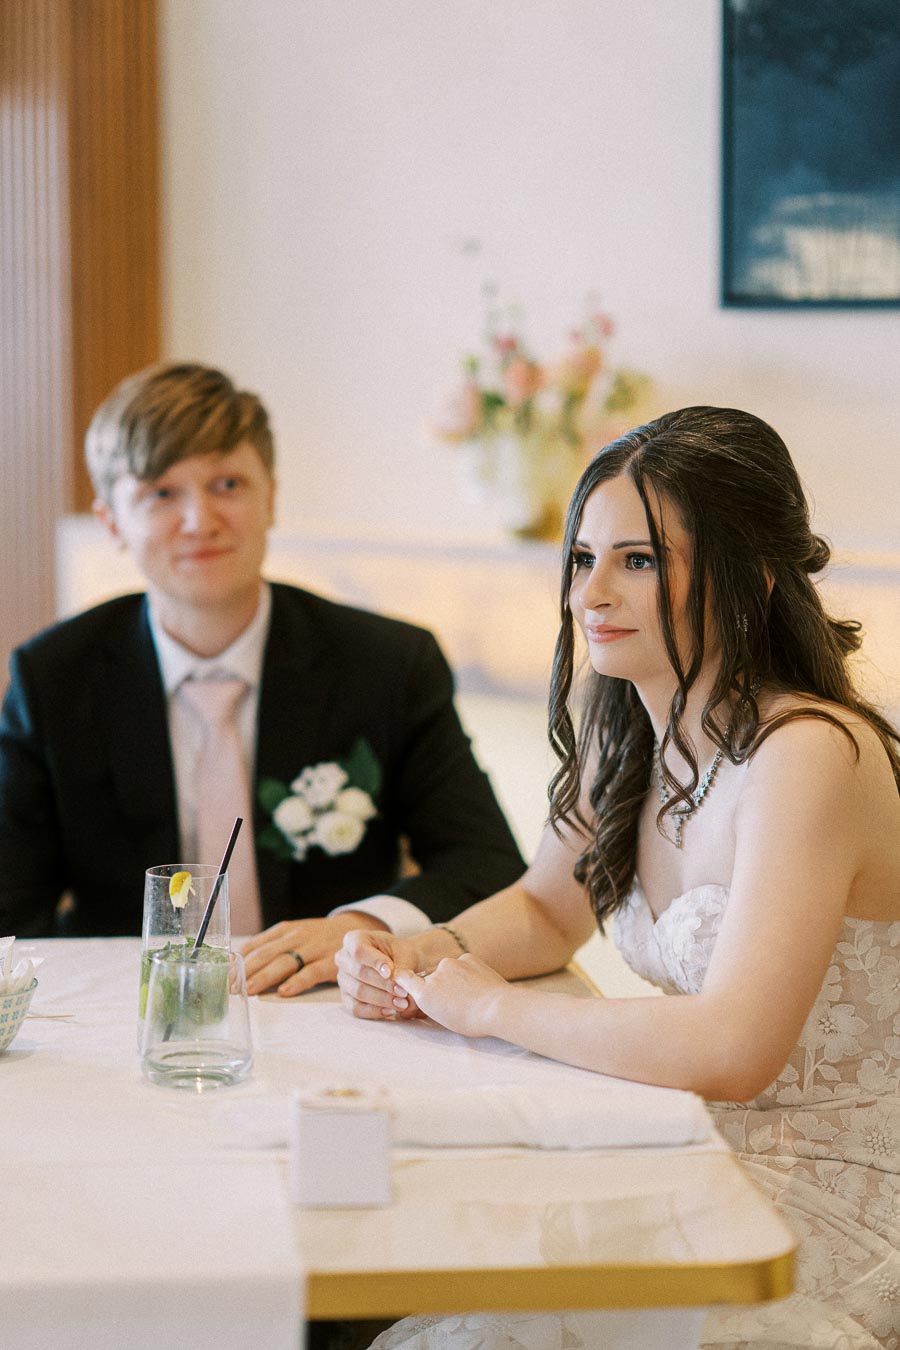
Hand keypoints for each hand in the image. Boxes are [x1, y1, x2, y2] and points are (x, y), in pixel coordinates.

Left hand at [241, 913, 388, 996]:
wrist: (355, 929)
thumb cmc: (317, 937)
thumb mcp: (292, 934)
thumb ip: (269, 947)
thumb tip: (238, 963)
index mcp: (284, 930)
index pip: (256, 945)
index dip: (238, 961)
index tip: (221, 975)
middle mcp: (296, 937)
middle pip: (267, 954)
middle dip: (246, 970)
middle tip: (229, 986)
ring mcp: (313, 948)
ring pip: (285, 962)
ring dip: (266, 976)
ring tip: (250, 990)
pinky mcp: (330, 961)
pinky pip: (312, 972)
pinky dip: (298, 982)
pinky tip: (285, 991)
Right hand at [335, 928, 425, 1020]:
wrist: (402, 964)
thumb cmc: (401, 954)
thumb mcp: (405, 953)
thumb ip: (401, 965)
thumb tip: (397, 980)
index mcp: (354, 940)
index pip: (359, 951)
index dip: (374, 962)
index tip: (390, 973)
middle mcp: (343, 958)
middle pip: (360, 973)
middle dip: (384, 984)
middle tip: (403, 992)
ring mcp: (343, 979)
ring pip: (358, 992)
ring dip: (382, 999)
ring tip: (402, 1003)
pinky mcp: (347, 997)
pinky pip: (356, 1008)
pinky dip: (375, 1011)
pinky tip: (391, 1010)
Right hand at [394, 954, 509, 1038]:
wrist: (497, 1007)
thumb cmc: (472, 1020)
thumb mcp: (444, 1019)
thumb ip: (433, 1003)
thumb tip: (432, 995)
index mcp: (425, 994)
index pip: (404, 978)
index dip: (403, 977)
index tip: (403, 976)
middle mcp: (434, 975)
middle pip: (432, 976)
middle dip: (441, 983)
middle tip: (457, 997)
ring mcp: (451, 963)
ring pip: (450, 969)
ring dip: (456, 976)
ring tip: (472, 992)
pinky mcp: (466, 957)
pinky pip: (464, 963)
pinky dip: (469, 971)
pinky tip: (479, 982)